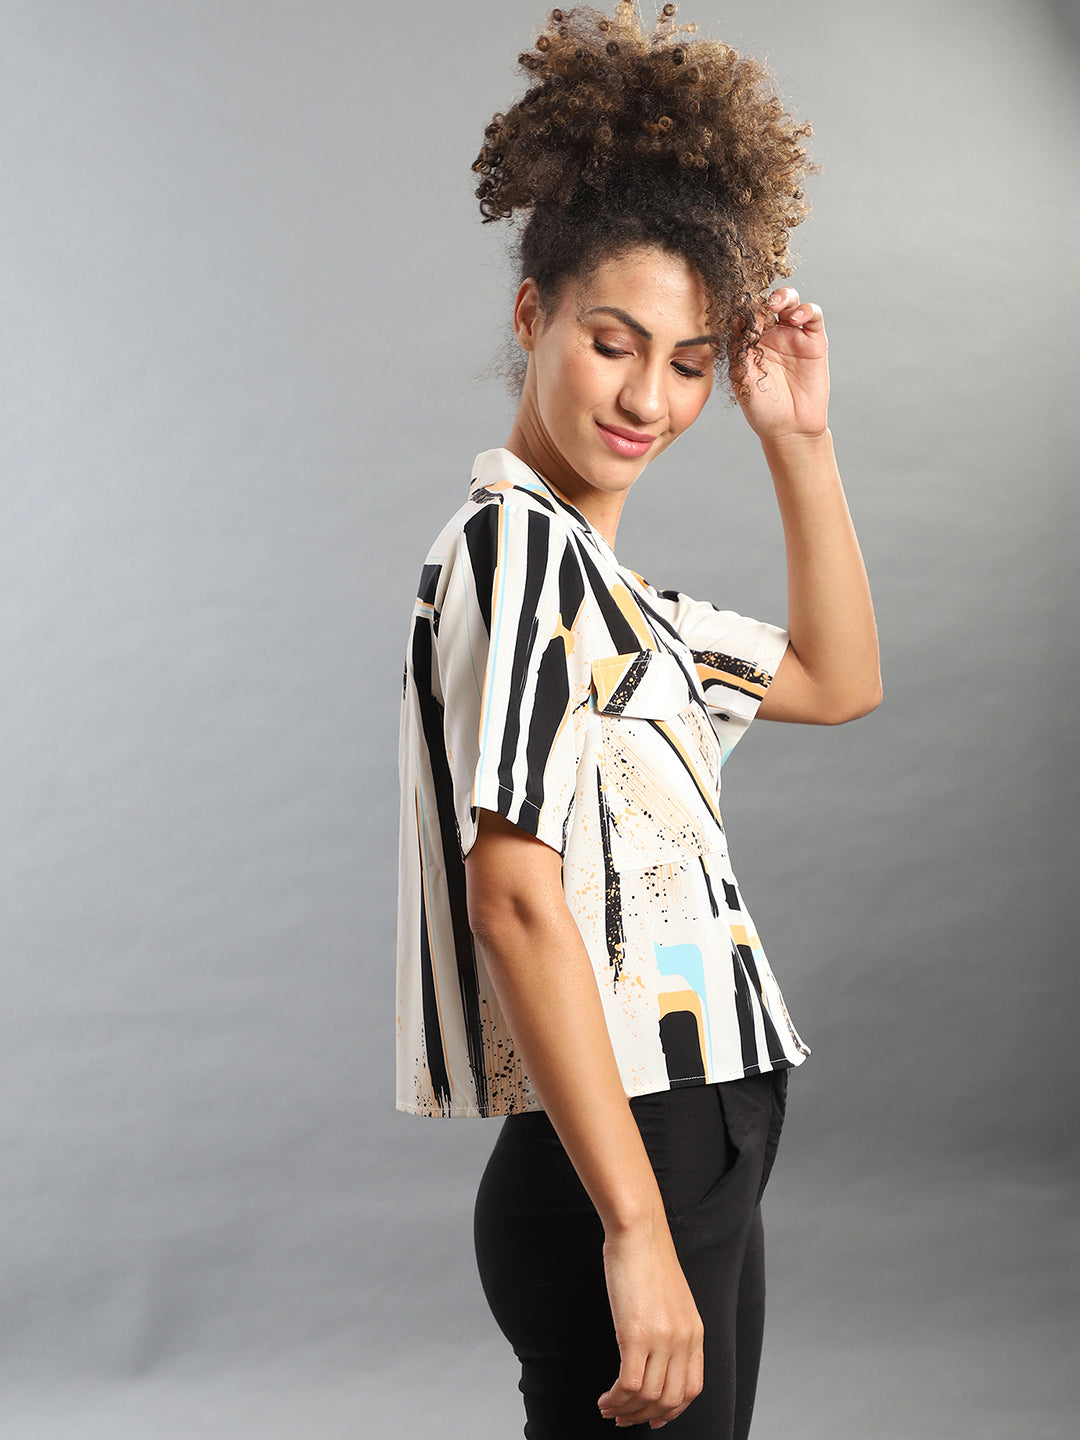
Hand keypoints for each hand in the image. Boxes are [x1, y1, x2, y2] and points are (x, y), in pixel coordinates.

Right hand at [597, 1219, 704, 1428]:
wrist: (638, 1230)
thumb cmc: (648, 1258)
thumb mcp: (672, 1298)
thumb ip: (671, 1328)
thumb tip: (656, 1356)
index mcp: (695, 1332)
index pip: (692, 1388)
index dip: (672, 1411)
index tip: (652, 1418)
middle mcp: (683, 1340)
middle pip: (670, 1400)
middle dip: (645, 1417)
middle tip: (624, 1419)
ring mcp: (662, 1338)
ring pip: (648, 1397)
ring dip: (626, 1411)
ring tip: (609, 1409)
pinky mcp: (636, 1334)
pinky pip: (629, 1384)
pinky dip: (616, 1398)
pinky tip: (604, 1398)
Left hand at [735, 286, 829, 442]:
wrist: (789, 428)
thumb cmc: (761, 407)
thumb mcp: (741, 377)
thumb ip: (739, 349)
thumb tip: (736, 319)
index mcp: (748, 341)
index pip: (745, 313)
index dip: (742, 306)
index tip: (736, 305)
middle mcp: (769, 334)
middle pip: (766, 301)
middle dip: (762, 297)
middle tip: (758, 304)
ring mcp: (792, 335)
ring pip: (789, 301)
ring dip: (782, 297)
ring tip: (775, 306)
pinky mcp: (813, 339)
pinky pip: (812, 315)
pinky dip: (805, 310)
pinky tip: (796, 318)